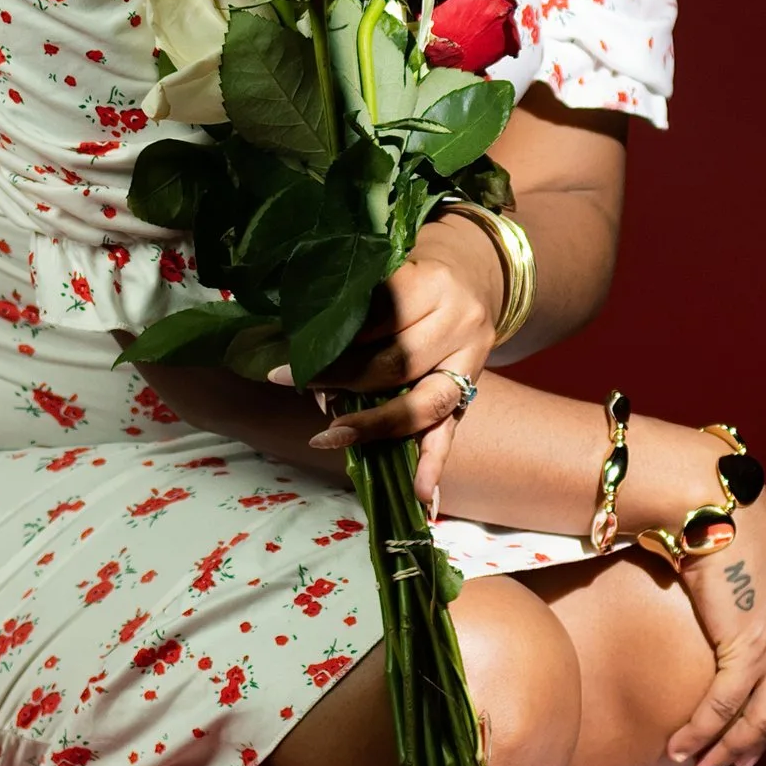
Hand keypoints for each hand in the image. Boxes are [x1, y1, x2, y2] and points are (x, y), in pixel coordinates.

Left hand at [303, 211, 504, 500]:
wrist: (475, 281)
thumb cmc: (413, 278)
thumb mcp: (387, 273)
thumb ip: (354, 306)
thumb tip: (293, 350)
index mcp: (432, 282)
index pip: (379, 314)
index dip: (335, 336)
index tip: (290, 351)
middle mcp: (458, 321)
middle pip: (396, 361)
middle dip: (341, 379)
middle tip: (294, 384)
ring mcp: (469, 361)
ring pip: (423, 401)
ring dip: (374, 425)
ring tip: (330, 437)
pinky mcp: (471, 393)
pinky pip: (450, 431)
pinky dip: (434, 463)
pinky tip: (418, 492)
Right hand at [665, 486, 765, 765]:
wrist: (710, 491)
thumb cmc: (728, 503)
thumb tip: (753, 579)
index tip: (761, 731)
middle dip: (763, 742)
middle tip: (731, 764)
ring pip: (762, 720)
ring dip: (729, 752)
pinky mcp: (748, 645)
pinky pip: (724, 706)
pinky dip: (701, 733)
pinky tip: (678, 747)